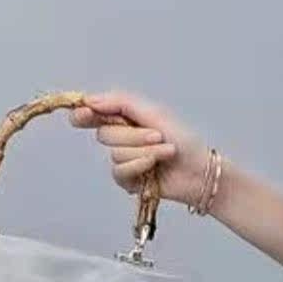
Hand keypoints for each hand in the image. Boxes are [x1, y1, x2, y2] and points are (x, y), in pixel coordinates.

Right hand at [68, 89, 206, 210]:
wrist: (200, 170)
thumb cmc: (183, 139)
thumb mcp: (152, 112)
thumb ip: (120, 102)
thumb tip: (90, 100)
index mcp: (125, 119)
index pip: (94, 115)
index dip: (84, 114)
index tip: (81, 113)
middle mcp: (122, 139)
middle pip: (104, 135)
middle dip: (132, 136)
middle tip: (157, 135)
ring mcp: (124, 161)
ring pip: (114, 154)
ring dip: (143, 152)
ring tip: (165, 151)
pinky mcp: (129, 181)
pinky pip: (119, 172)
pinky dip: (138, 166)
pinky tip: (154, 167)